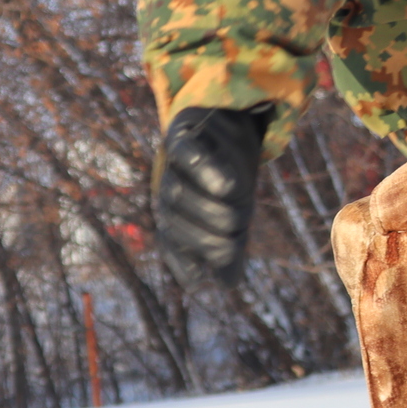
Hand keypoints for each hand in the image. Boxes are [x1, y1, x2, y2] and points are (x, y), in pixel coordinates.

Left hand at [156, 106, 267, 287]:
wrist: (235, 122)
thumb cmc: (232, 175)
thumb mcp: (236, 214)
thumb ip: (232, 246)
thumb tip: (228, 285)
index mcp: (176, 211)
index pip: (171, 241)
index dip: (182, 261)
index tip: (199, 281)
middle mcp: (167, 186)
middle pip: (173, 215)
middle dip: (202, 233)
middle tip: (235, 238)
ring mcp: (171, 159)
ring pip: (177, 188)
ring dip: (205, 207)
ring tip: (239, 216)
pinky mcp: (183, 132)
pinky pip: (186, 152)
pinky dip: (204, 169)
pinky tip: (228, 184)